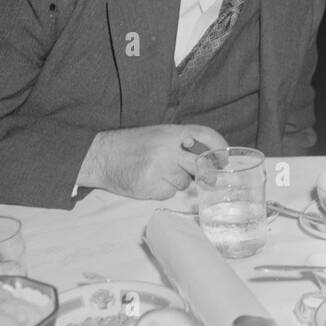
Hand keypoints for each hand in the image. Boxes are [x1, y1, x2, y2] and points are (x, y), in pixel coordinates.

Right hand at [76, 125, 228, 199]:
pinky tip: (149, 182)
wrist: (101, 155)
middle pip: (199, 165)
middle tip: (209, 179)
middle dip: (206, 175)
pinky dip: (162, 191)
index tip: (225, 159)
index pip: (204, 134)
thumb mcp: (158, 135)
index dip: (219, 147)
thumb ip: (181, 143)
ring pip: (183, 182)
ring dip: (176, 182)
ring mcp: (158, 167)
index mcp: (171, 132)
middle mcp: (167, 148)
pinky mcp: (150, 185)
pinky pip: (168, 193)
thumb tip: (208, 160)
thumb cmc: (132, 145)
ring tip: (158, 174)